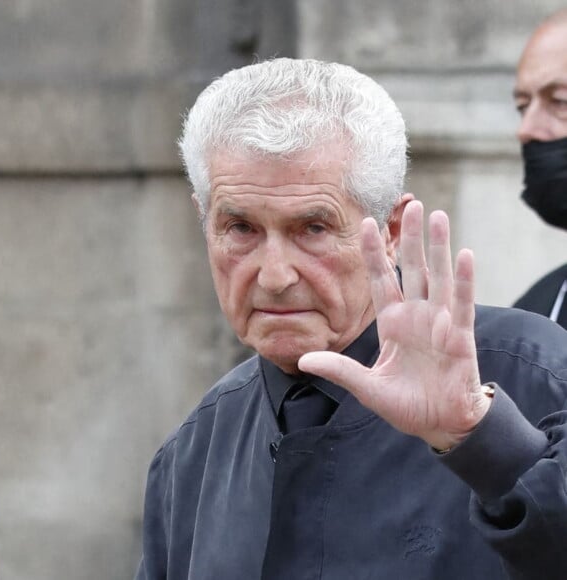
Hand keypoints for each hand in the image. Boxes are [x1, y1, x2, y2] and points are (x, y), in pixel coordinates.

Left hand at [298, 200, 491, 450]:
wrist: (439, 425)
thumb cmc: (405, 404)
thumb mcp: (366, 387)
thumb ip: (339, 370)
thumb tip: (302, 359)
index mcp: (392, 322)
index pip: (380, 279)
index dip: (374, 252)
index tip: (366, 222)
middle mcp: (415, 315)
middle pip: (412, 268)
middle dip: (409, 237)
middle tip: (409, 204)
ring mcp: (438, 322)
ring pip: (437, 277)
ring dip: (438, 247)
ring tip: (436, 215)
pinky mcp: (459, 336)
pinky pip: (461, 304)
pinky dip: (463, 281)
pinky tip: (464, 255)